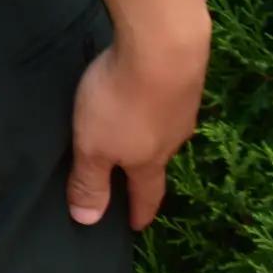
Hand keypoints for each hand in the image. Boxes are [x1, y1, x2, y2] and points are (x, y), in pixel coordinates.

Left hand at [66, 31, 206, 228]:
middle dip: (146, 176)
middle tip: (137, 184)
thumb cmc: (121, 101)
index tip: (137, 227)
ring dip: (152, 140)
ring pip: (165, 133)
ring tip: (139, 141)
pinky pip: (166, 103)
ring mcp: (182, 107)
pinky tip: (147, 99)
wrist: (164, 45)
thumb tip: (88, 221)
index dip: (139, 212)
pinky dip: (154, 109)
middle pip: (159, 163)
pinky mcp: (184, 78)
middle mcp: (173, 138)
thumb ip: (90, 179)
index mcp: (149, 159)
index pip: (146, 194)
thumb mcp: (94, 146)